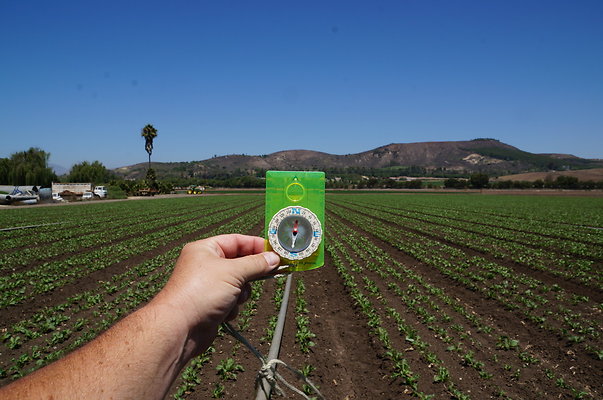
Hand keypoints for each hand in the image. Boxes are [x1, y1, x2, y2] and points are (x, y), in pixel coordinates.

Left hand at [151, 234, 280, 355]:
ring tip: (234, 298)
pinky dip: (233, 306)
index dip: (257, 246)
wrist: (180, 328)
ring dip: (241, 293)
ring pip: (238, 284)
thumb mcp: (233, 272)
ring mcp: (208, 286)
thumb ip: (256, 264)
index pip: (237, 241)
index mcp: (205, 249)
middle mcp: (205, 265)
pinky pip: (232, 300)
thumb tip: (274, 258)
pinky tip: (224, 312)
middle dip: (250, 273)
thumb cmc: (200, 293)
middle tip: (270, 273)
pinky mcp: (210, 304)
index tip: (276, 252)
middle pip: (239, 263)